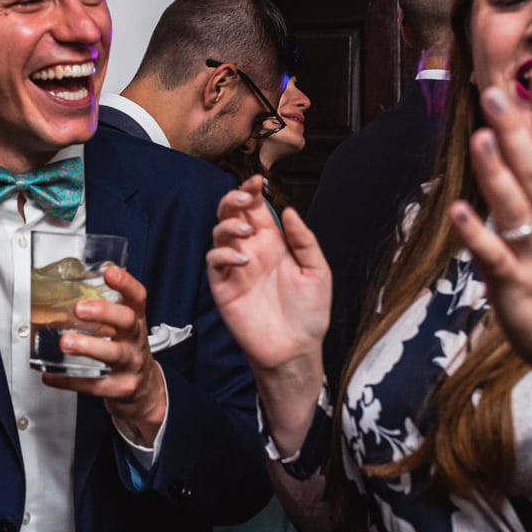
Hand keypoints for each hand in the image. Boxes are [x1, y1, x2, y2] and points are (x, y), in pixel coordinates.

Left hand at [43, 266, 166, 448]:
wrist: (145, 391)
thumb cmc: (126, 352)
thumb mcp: (123, 330)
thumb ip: (102, 313)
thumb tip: (62, 293)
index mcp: (135, 322)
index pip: (137, 298)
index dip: (126, 284)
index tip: (110, 272)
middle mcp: (136, 341)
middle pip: (128, 321)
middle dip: (104, 312)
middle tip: (80, 308)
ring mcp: (130, 365)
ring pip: (113, 354)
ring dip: (88, 346)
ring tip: (66, 342)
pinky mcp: (120, 388)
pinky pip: (94, 385)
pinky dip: (70, 380)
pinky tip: (52, 376)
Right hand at [206, 175, 330, 375]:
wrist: (296, 349)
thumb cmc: (310, 313)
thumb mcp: (318, 272)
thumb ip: (304, 241)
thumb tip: (289, 212)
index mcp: (274, 243)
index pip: (257, 209)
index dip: (253, 192)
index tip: (257, 181)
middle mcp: (252, 250)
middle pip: (232, 214)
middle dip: (233, 199)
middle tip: (244, 197)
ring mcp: (235, 267)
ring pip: (219, 232)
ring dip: (228, 224)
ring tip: (245, 231)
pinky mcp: (223, 286)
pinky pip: (214, 261)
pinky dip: (223, 254)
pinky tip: (243, 259)